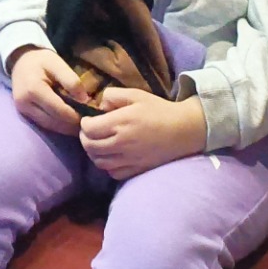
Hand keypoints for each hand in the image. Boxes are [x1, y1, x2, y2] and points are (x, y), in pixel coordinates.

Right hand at [7, 46, 85, 136]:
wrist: (20, 60)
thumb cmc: (41, 60)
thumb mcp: (57, 63)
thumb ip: (71, 80)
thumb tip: (85, 100)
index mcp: (34, 89)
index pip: (59, 110)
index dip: (76, 116)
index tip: (91, 115)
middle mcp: (25, 103)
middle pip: (54, 122)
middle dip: (72, 125)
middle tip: (88, 122)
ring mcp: (22, 109)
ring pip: (49, 126)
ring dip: (65, 127)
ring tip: (80, 123)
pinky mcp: (23, 113)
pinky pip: (43, 124)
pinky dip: (57, 125)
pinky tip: (68, 121)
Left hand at [79, 88, 206, 179]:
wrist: (184, 129)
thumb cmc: (158, 109)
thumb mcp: (135, 94)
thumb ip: (112, 96)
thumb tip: (98, 106)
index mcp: (120, 123)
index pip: (88, 129)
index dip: (83, 124)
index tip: (89, 119)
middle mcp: (122, 143)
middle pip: (90, 147)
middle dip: (85, 138)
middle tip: (90, 132)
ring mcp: (130, 159)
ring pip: (99, 162)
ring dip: (94, 153)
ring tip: (99, 143)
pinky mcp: (138, 169)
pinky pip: (113, 173)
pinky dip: (107, 166)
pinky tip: (112, 156)